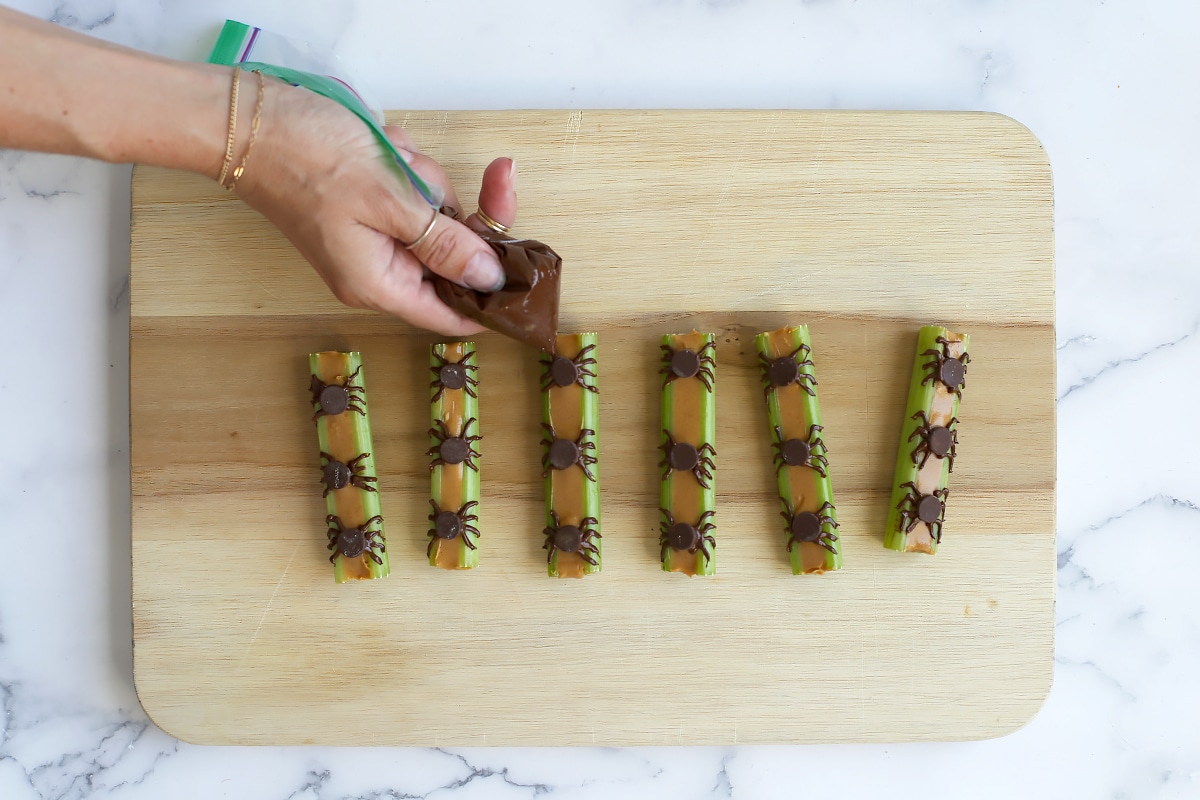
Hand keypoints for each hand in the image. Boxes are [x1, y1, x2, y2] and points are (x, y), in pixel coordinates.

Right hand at [232, 78, 517, 333]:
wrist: (251, 117)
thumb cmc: (308, 157)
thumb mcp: (390, 199)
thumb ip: (445, 243)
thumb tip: (489, 280)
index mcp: (379, 284)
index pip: (451, 314)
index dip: (492, 298)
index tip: (528, 273)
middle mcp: (378, 269)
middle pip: (452, 256)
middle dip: (453, 209)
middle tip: (466, 174)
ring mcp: (374, 237)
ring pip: (436, 215)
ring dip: (425, 178)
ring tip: (390, 153)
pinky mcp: (371, 206)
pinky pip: (413, 192)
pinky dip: (407, 166)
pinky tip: (383, 147)